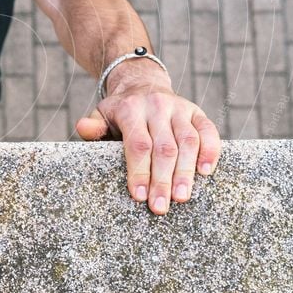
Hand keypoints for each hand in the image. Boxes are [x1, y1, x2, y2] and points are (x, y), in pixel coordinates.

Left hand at [75, 60, 220, 215]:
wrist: (142, 85)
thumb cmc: (120, 112)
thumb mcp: (102, 115)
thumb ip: (93, 126)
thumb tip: (83, 128)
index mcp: (131, 109)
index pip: (137, 143)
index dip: (139, 171)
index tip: (139, 197)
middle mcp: (157, 106)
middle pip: (164, 147)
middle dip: (162, 180)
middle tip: (160, 207)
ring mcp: (180, 108)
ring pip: (188, 141)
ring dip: (186, 172)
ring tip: (181, 198)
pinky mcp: (197, 112)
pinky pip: (208, 132)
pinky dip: (210, 152)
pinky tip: (205, 173)